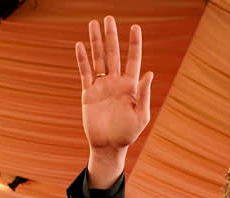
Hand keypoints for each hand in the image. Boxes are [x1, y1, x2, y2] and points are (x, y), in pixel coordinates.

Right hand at [75, 16, 153, 187]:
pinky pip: (85, 73)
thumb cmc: (128, 133)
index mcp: (130, 86)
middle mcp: (116, 82)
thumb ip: (143, 94)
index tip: (135, 27)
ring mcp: (101, 86)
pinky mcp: (88, 93)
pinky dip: (82, 59)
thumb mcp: (141, 116)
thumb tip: (149, 73)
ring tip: (93, 23)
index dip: (134, 44)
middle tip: (109, 18)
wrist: (108, 146)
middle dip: (111, 36)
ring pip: (97, 59)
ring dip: (95, 42)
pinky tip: (80, 45)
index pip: (133, 60)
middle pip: (113, 54)